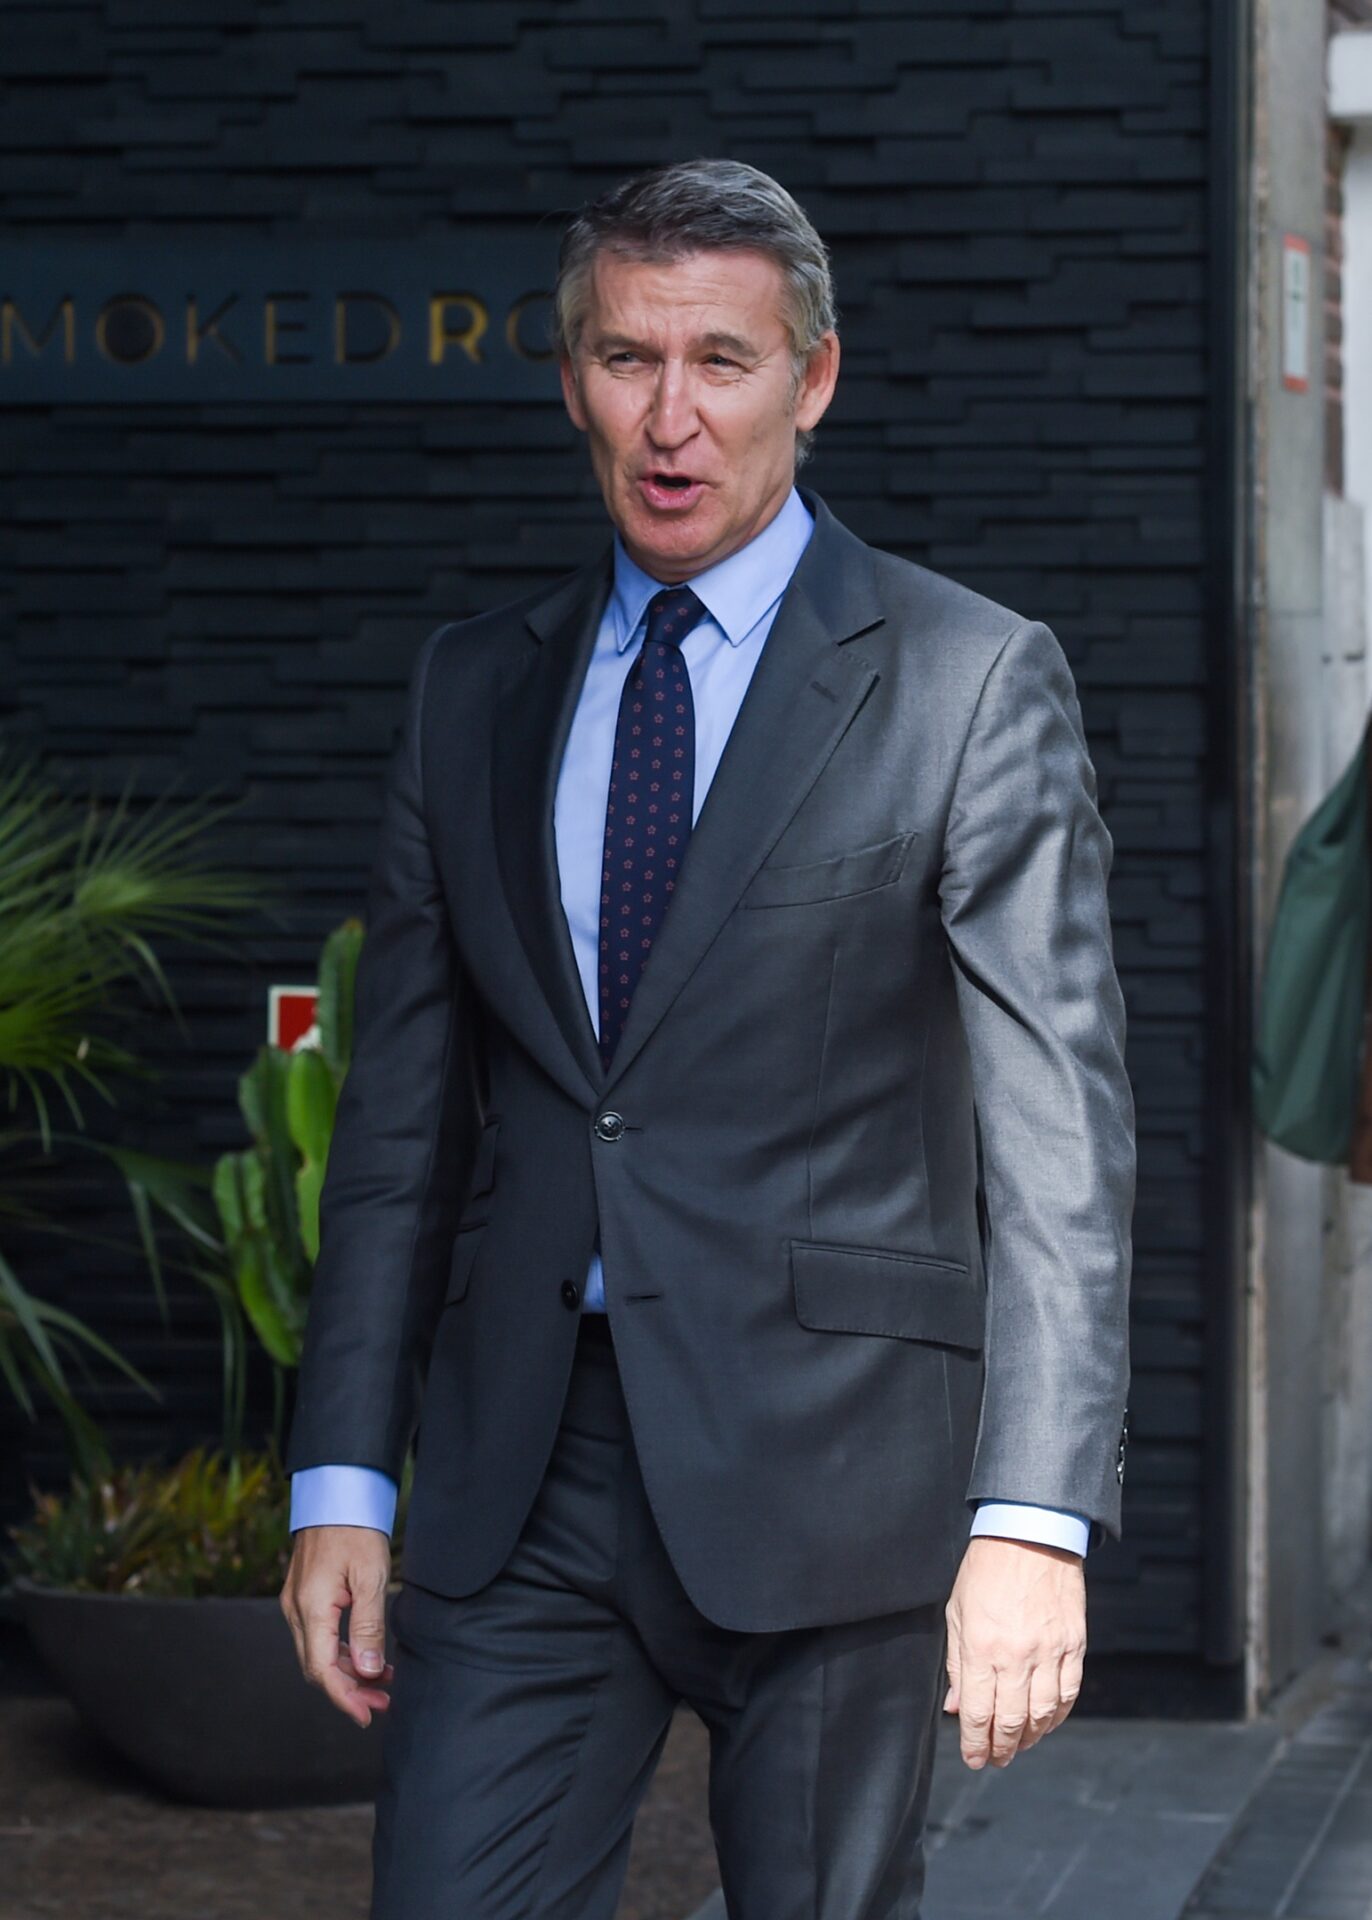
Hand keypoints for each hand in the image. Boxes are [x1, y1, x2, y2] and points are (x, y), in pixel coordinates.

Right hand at [280, 1524, 394, 1727]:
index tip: (367, 1716)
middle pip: (317, 1667)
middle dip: (349, 1690)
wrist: (337, 1492)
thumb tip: (370, 1672)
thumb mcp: (371, 1577)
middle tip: (383, 1703)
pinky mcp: (304, 1596)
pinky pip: (319, 1636)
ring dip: (348, 1673)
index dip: (344, 1698)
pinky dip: (342, 1652)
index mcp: (310, 1608)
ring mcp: (296, 1603)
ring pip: (318, 1653)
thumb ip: (369, 1627)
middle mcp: (295, 1610)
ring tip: (382, 1684)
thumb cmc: (356, 1529)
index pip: (321, 1670)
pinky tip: (367, 1657)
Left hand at [943, 1535, 1085, 1768]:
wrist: (1030, 1534)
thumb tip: (958, 1708)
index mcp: (981, 1647)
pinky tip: (1046, 1723)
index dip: (975, 1744)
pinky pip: (1069, 1694)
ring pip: (1042, 1714)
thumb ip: (958, 1665)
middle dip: (1000, 1749)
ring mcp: (1049, 1652)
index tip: (973, 1759)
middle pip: (1010, 1721)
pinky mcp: (1074, 1645)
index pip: (978, 1713)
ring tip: (1018, 1745)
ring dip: (1029, 1738)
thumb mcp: (957, 1613)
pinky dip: (1057, 1716)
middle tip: (994, 1759)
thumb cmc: (986, 1570)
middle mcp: (1017, 1656)